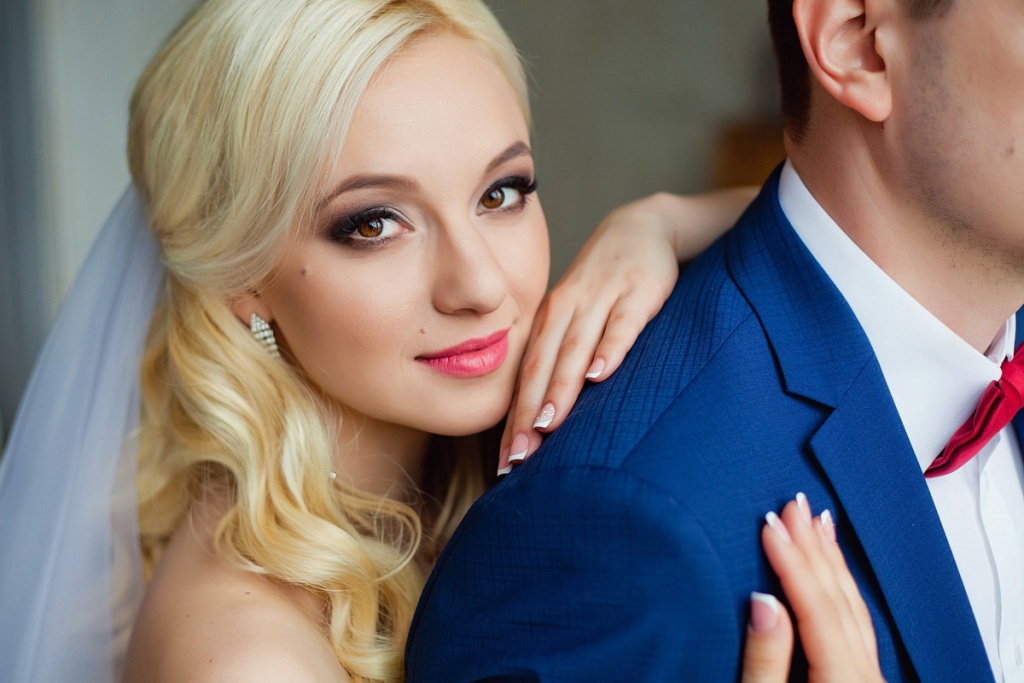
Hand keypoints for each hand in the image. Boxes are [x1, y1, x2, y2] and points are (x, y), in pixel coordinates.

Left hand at [498, 188, 756, 473]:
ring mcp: (601, 299)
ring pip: (575, 349)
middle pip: (543, 368)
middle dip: (528, 415)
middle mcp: (567, 311)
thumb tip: (550, 421)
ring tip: (548, 425)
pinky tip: (601, 374)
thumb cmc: (603, 286)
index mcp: (548, 323)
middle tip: (518, 457)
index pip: (526, 376)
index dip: (515, 420)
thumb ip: (565, 360)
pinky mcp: (638, 291)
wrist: (640, 227)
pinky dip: (610, 347)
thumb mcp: (577, 319)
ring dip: (560, 387)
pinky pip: (622, 323)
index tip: (505, 463)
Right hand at [741, 496, 884, 682]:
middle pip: (838, 599)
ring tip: (818, 523)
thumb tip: (763, 602)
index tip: (771, 525)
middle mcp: (865, 676)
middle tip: (796, 505)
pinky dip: (844, 588)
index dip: (792, 562)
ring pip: (853, 607)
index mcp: (841, 681)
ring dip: (831, 561)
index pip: (815, 607)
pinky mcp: (865, 681)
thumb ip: (765, 660)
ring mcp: (870, 678)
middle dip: (813, 547)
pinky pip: (858, 621)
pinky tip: (835, 569)